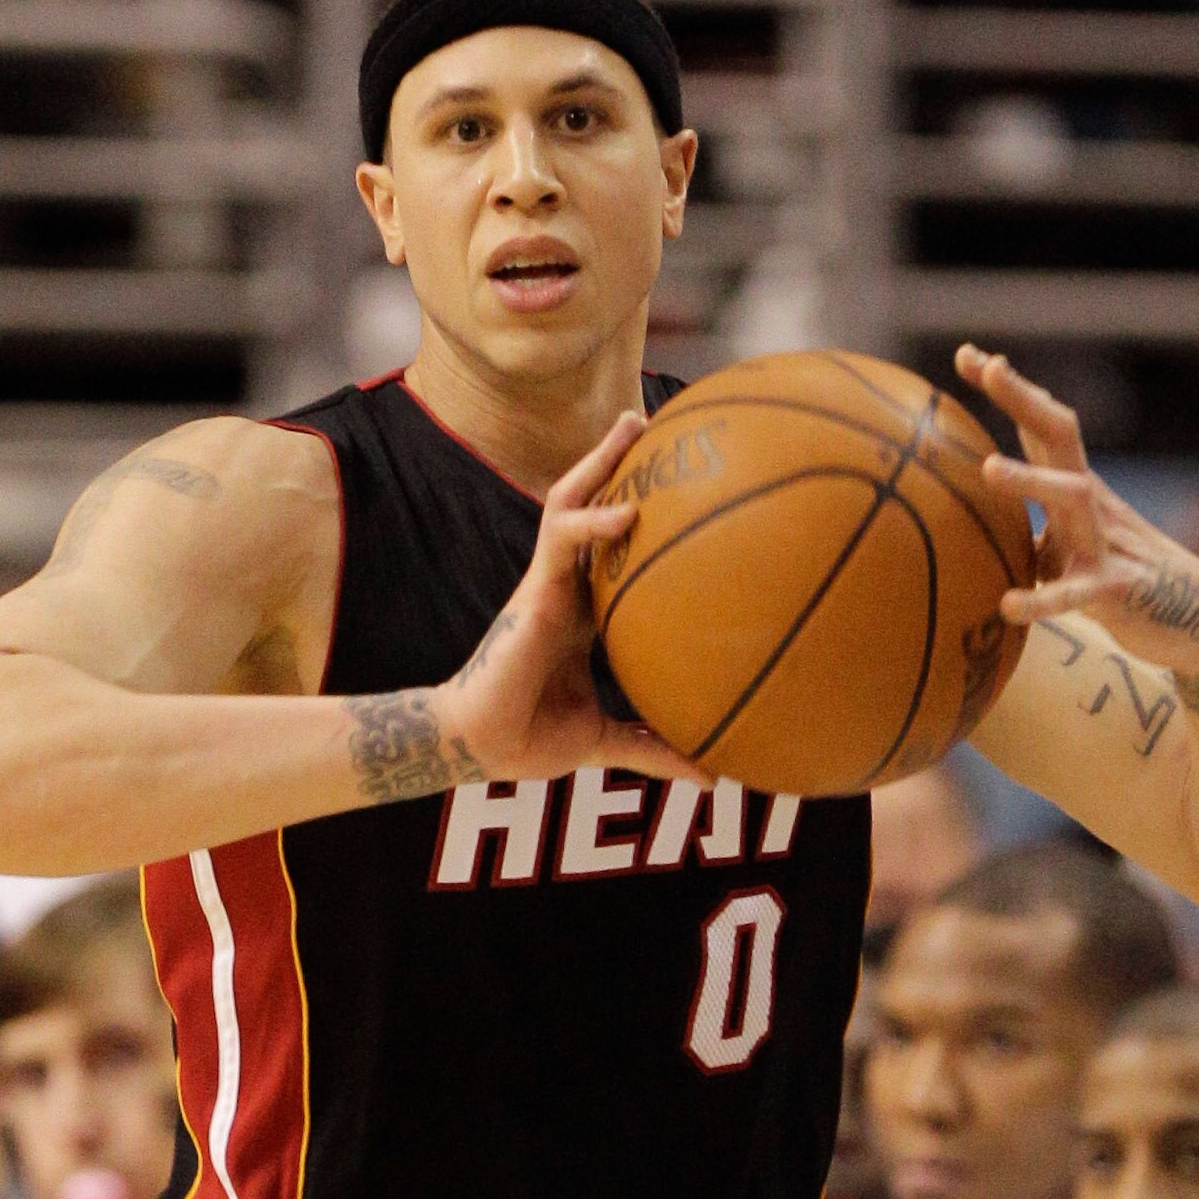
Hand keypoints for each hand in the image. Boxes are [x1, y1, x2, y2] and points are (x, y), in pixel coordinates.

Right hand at [426, 416, 679, 788]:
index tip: (682, 490)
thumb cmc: (531, 736)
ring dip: (600, 459)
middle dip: (615, 461)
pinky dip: (596, 522)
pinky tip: (630, 512)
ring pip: (571, 500)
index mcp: (584, 612)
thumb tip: (713, 776)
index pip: (615, 549)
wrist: (485, 744)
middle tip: (649, 421)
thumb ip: (656, 748)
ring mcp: (550, 580)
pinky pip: (563, 539)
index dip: (641, 517)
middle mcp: (568, 584)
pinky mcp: (534, 587)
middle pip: (592, 504)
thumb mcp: (608, 739)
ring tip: (633, 423)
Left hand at [958, 348, 1198, 719]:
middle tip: (992, 367)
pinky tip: (1008, 605)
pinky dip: (1042, 600)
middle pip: (1060, 435)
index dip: (1010, 390)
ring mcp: (1104, 542)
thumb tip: (974, 500)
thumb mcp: (1065, 537)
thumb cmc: (1113, 570)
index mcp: (1075, 484)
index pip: (1041, 425)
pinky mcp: (1114, 590)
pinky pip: (1075, 594)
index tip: (968, 354)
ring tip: (987, 469)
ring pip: (1070, 500)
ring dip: (1031, 480)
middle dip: (1025, 399)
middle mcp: (1090, 501)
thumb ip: (1028, 518)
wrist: (1191, 615)